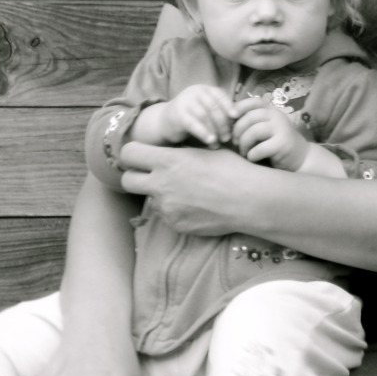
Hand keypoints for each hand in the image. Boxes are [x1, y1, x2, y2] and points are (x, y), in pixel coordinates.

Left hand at [120, 140, 258, 235]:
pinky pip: (165, 215)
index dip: (134, 153)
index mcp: (168, 160)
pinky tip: (194, 205)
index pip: (129, 153)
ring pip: (149, 200)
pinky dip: (174, 210)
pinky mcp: (175, 224)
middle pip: (127, 180)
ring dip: (159, 195)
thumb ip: (178, 152)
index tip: (141, 155)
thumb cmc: (231, 169)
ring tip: (184, 191)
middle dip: (135, 176)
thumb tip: (166, 151)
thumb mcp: (202, 151)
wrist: (248, 199)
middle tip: (150, 175)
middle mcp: (162, 184)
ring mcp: (167, 207)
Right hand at [161, 84, 236, 146]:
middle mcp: (194, 92)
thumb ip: (219, 110)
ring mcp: (184, 102)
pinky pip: (193, 124)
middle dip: (223, 123)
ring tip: (219, 143)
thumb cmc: (190, 117)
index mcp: (203, 89)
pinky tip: (211, 141)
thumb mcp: (204, 108)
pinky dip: (204, 133)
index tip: (236, 118)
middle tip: (228, 137)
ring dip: (214, 131)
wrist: (163, 121)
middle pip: (213, 107)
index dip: (229, 106)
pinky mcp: (177, 115)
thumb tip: (240, 119)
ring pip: (205, 116)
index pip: (220, 95)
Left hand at [232, 99, 307, 169]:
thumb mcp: (266, 128)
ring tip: (244, 152)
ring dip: (243, 144)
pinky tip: (253, 158)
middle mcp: (277, 117)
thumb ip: (252, 122)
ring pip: (253, 132)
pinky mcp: (282, 145)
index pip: (254, 102)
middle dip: (238, 130)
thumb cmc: (276, 143)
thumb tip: (227, 120)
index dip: (240, 106)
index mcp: (271, 111)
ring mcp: (281, 130)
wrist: (300, 157)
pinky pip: (260, 149)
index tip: (230, 116)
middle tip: (235, 142)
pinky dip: (252, 155)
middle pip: (250, 117)